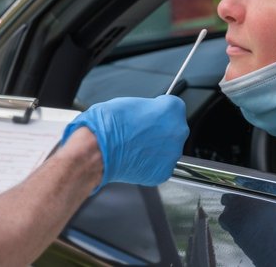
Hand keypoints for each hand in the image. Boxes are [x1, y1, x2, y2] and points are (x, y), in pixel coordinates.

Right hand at [60, 95, 188, 189]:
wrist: (97, 150)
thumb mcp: (130, 103)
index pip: (174, 107)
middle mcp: (178, 131)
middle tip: (142, 131)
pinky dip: (151, 163)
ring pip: (168, 148)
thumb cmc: (109, 125)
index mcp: (172, 110)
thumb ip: (148, 108)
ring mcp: (172, 153)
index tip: (152, 115)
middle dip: (161, 130)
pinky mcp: (164, 172)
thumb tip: (150, 114)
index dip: (160, 111)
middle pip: (174, 128)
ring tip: (136, 145)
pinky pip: (161, 165)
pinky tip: (137, 157)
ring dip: (157, 147)